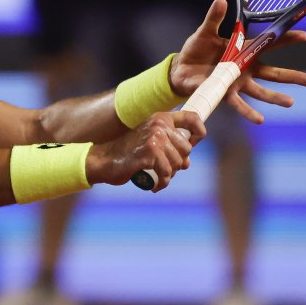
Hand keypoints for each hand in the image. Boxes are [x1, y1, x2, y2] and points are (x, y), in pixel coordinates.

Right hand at [85, 111, 204, 191]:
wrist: (106, 160)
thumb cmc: (130, 153)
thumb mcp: (151, 142)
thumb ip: (170, 146)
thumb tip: (187, 162)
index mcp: (161, 118)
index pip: (192, 118)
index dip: (199, 132)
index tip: (193, 144)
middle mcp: (159, 124)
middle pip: (186, 148)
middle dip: (178, 162)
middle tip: (165, 169)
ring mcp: (154, 138)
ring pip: (178, 163)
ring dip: (170, 174)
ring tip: (159, 177)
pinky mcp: (149, 153)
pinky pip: (167, 172)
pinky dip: (163, 182)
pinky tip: (156, 186)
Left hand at [169, 0, 305, 123]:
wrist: (180, 69)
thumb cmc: (195, 50)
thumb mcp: (205, 32)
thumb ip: (214, 19)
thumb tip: (221, 1)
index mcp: (243, 51)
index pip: (269, 44)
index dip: (286, 39)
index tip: (304, 36)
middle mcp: (244, 69)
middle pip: (273, 73)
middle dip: (292, 77)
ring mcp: (236, 83)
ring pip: (261, 91)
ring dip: (275, 97)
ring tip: (291, 102)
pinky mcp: (224, 93)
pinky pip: (238, 104)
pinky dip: (249, 112)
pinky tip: (261, 119)